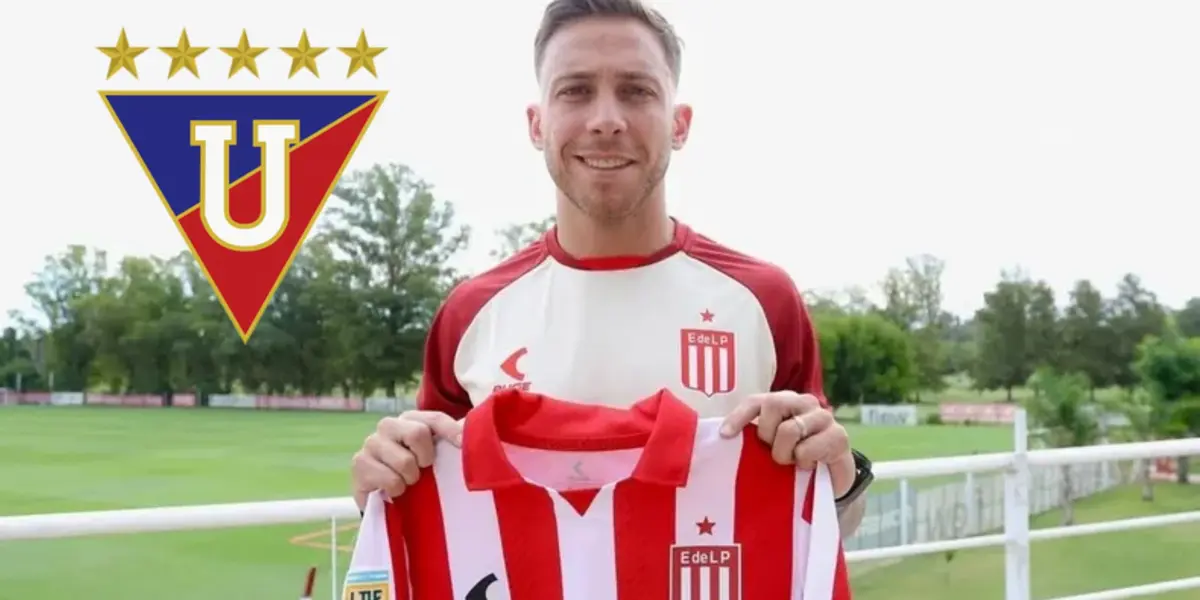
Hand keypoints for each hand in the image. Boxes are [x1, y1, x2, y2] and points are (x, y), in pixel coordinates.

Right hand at [351, 410, 463, 509]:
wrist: (383, 500)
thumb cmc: (415, 475)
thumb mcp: (436, 458)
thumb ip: (453, 442)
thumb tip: (471, 435)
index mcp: (410, 419)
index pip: (434, 419)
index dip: (451, 430)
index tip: (462, 445)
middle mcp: (388, 426)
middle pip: (417, 432)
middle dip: (425, 458)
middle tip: (422, 470)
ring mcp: (371, 443)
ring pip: (404, 460)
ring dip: (410, 478)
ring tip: (405, 482)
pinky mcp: (359, 464)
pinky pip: (389, 479)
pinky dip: (396, 490)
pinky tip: (391, 490)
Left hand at [720, 391, 855, 497]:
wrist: (831, 479)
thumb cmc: (795, 460)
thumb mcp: (771, 447)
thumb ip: (754, 438)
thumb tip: (725, 438)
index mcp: (783, 402)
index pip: (756, 400)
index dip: (739, 416)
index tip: (725, 434)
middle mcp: (803, 402)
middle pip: (773, 405)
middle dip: (767, 435)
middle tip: (774, 453)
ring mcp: (823, 416)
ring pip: (790, 429)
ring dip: (785, 453)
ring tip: (793, 461)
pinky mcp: (839, 436)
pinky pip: (808, 448)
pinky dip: (803, 461)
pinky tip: (809, 465)